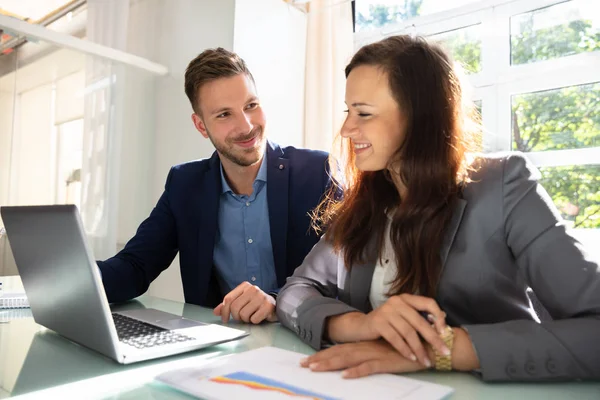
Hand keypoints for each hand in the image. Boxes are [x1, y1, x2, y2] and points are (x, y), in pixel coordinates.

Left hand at [213, 282, 277, 323]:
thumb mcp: (241, 301)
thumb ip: (228, 305)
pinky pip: (254, 319)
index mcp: (244, 286)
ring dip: (246, 319)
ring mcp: (261, 297)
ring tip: (252, 315)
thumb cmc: (255, 304)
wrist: (274, 305)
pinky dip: (254, 321)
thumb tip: (216, 312)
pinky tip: (259, 316)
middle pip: (234, 308)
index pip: (228, 299)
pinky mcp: (268, 306)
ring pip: (243, 314)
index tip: (225, 319)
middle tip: (242, 317)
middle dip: (236, 316)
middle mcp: (253, 289)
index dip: (224, 311)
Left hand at [300, 340, 426, 378]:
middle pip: (339, 353)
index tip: (307, 360)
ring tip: (315, 368)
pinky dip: (356, 372)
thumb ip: (371, 356)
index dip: (323, 354)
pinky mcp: (387, 362)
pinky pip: (369, 368)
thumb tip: (354, 365)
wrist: (429, 347)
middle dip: (320, 359)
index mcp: (366, 345)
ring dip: (331, 364)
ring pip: (348, 359)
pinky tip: (345, 376)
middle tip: (302, 365)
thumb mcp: (385, 353)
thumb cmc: (407, 351)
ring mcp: (376, 354)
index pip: (340, 349)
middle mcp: (367, 348)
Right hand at [327, 294, 448, 366]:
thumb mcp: (404, 316)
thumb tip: (443, 317)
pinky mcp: (378, 322)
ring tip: (425, 361)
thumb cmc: (387, 323)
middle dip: (434, 339)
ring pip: (408, 332)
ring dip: (419, 349)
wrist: (362, 326)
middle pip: (420, 321)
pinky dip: (405, 350)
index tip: (445, 332)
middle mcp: (397, 301)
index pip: (428, 302)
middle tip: (444, 352)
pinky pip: (395, 338)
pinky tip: (411, 357)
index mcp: (406, 298)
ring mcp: (386, 311)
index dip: (439, 316)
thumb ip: (420, 316)